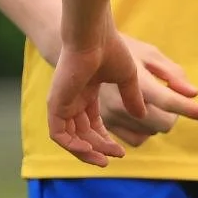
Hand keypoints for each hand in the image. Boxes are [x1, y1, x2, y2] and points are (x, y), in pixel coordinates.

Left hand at [47, 28, 144, 166]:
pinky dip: (72, 145)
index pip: (92, 124)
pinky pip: (59, 134)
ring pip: (70, 138)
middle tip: (116, 156)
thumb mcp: (127, 78)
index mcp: (86, 93)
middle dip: (99, 148)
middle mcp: (72, 101)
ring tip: (104, 159)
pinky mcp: (55, 105)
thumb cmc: (110, 50)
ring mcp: (62, 103)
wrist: (94, 38)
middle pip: (82, 134)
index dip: (106, 139)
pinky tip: (89, 150)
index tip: (120, 150)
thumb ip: (132, 97)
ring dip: (87, 151)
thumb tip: (142, 115)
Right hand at [98, 35, 197, 146]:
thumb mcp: (151, 54)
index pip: (169, 101)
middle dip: (172, 116)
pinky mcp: (105, 124)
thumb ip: (173, 74)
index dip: (192, 110)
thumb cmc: (124, 50)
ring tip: (153, 105)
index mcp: (137, 83)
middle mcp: (122, 104)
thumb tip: (194, 93)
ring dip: (157, 124)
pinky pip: (134, 138)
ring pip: (148, 134)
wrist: (86, 54)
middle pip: (163, 125)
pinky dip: (143, 131)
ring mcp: (111, 116)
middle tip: (171, 101)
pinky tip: (142, 115)